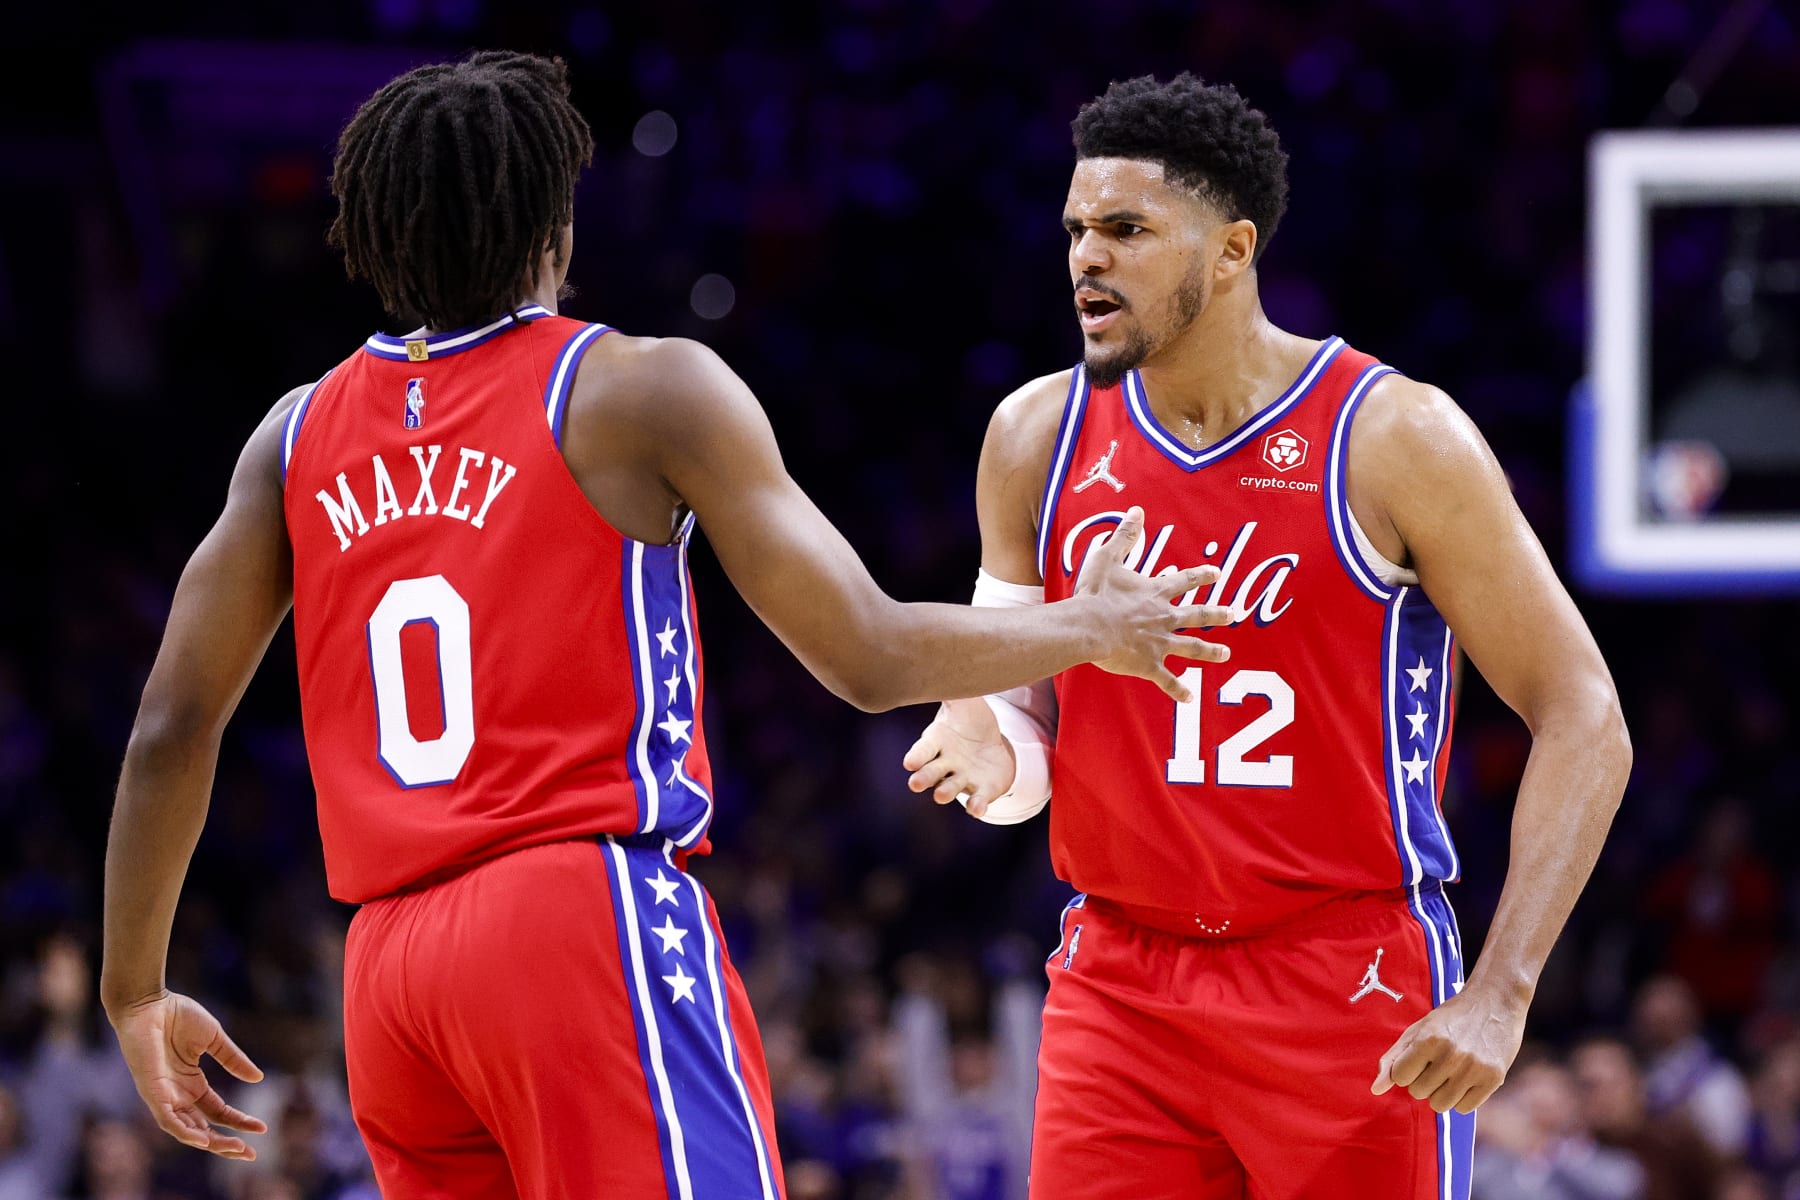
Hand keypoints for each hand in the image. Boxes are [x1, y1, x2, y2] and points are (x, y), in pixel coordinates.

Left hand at [108, 990, 266, 1159]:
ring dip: (209, 1143)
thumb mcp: (214, 1039)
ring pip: (185, 1130)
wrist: (148, 1001)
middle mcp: (177, 1094)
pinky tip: (202, 1139)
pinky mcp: (152, 1089)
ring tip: (234, 1148)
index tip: (263, 1128)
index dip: (239, 1121)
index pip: (217, 1111)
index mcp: (191, 1083)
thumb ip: (233, 1060)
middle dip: (225, 1143)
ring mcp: (163, 1094)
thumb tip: (258, 1079)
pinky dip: (183, 1131)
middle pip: (203, 1128)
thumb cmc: (176, 1015)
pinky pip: (166, 1119)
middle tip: (250, 1154)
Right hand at [903, 698, 1015, 817]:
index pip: (922, 749)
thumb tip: (939, 661)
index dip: (916, 756)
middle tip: (915, 783)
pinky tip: (977, 809)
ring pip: (949, 788)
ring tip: (940, 795)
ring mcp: (961, 779)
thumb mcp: (965, 702)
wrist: (990, 746)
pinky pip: (976, 801)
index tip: (909, 762)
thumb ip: (954, 691)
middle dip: (923, 778)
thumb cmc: (969, 721)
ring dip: (945, 792)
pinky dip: (976, 806)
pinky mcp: (980, 791)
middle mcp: (944, 764)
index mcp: (936, 742)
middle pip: (930, 772)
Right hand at [1073, 506, 1233, 701]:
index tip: (1218, 573)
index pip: (1185, 581)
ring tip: (1225, 654)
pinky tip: (1190, 698)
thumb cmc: (1094, 594)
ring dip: (1209, 651)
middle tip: (1235, 614)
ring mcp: (1159, 642)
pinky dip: (1178, 689)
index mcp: (1155, 592)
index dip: (1202, 575)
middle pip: (1197, 615)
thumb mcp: (1107, 558)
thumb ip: (1125, 535)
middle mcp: (1164, 617)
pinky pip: (1167, 680)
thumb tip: (1138, 511)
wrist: (1088, 627)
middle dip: (1217, 614)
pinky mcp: (1148, 664)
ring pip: (1191, 647)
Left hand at [1371, 984, 1525, 1113]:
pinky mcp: (1493, 1079)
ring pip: (1440, 1105)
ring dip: (1441, 1092)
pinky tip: (1467, 1078)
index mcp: (1428, 1039)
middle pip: (1419, 1092)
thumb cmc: (1451, 1017)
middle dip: (1423, 1079)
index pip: (1400, 1077)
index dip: (1406, 1069)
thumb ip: (1393, 1058)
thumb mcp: (1418, 1029)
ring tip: (1450, 1072)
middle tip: (1438, 1062)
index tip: (1418, 1058)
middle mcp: (1451, 1055)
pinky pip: (1464, 1108)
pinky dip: (1462, 1098)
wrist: (1495, 1002)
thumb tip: (1376, 1089)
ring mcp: (1474, 1069)